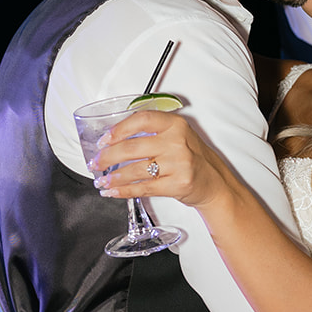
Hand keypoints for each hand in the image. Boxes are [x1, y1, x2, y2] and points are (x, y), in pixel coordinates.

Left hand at [91, 108, 230, 211]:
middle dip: (108, 157)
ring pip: (135, 170)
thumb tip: (115, 138)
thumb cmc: (192, 158)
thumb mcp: (178, 136)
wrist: (215, 182)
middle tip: (95, 163)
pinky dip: (124, 191)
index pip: (142, 119)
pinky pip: (143, 188)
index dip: (119, 129)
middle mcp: (177, 142)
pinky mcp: (177, 184)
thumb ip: (152, 132)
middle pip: (132, 147)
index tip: (104, 140)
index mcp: (175, 124)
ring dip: (114, 177)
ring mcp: (178, 164)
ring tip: (102, 180)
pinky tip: (114, 192)